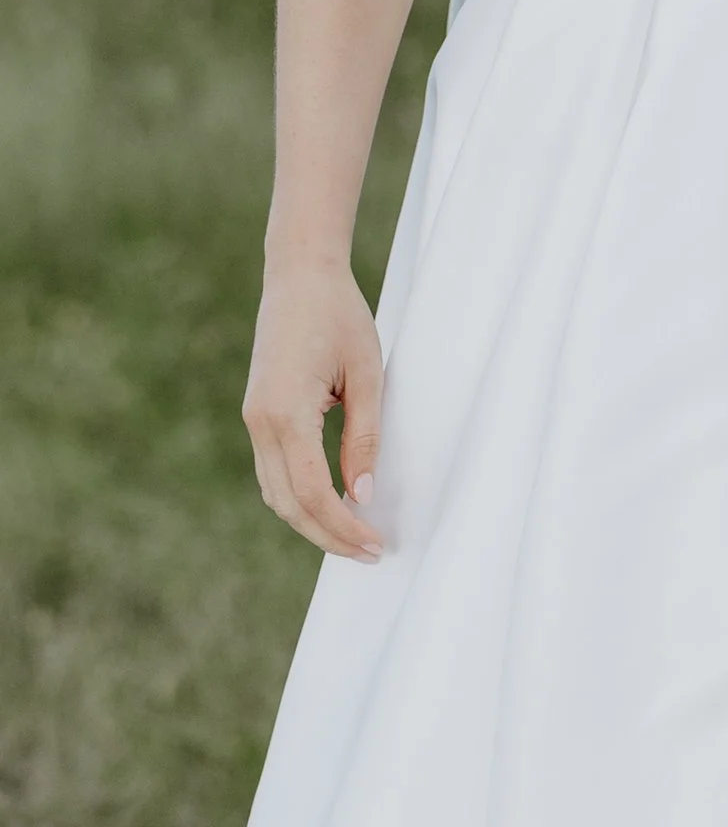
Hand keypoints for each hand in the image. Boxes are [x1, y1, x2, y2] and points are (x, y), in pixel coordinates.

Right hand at [243, 256, 384, 557]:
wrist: (299, 274)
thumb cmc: (340, 315)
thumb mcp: (366, 373)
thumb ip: (364, 436)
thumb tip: (362, 494)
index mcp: (285, 412)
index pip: (312, 492)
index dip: (343, 526)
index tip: (375, 544)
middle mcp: (260, 422)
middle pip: (288, 504)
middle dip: (328, 535)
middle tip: (370, 551)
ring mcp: (253, 419)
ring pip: (275, 493)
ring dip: (311, 521)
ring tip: (354, 536)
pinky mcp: (257, 414)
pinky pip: (273, 471)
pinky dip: (298, 497)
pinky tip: (330, 503)